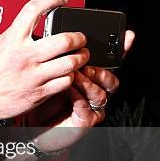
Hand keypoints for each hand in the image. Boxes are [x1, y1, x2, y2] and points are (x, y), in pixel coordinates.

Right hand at [0, 0, 88, 121]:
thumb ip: (14, 36)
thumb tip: (28, 27)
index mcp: (12, 40)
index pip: (34, 10)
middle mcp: (25, 56)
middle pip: (64, 40)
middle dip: (78, 38)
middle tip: (80, 38)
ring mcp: (33, 75)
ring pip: (70, 63)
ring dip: (80, 58)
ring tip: (80, 56)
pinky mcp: (39, 93)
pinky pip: (65, 82)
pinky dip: (70, 77)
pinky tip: (66, 75)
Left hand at [27, 30, 134, 149]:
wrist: (33, 124)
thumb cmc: (42, 98)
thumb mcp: (51, 73)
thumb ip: (59, 58)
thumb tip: (57, 36)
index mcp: (92, 80)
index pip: (110, 64)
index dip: (121, 51)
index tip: (126, 36)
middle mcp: (96, 93)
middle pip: (111, 80)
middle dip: (100, 70)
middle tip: (85, 64)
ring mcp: (92, 108)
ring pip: (100, 93)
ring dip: (87, 82)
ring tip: (74, 75)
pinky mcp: (85, 121)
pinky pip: (85, 106)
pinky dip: (77, 96)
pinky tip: (68, 88)